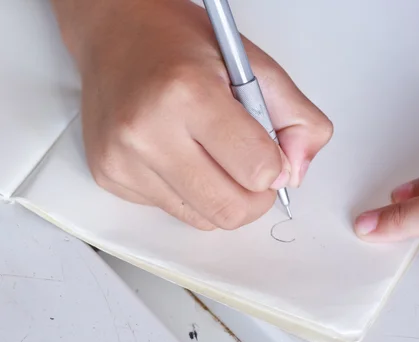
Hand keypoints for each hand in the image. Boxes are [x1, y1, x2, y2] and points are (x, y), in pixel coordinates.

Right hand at [51, 0, 331, 229]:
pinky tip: (185, 156)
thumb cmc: (180, 43)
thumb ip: (296, 117)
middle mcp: (147, 131)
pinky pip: (177, 212)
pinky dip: (194, 194)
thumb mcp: (253, 64)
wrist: (114, 33)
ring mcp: (123, 160)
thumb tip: (295, 172)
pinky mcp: (111, 178)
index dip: (276, 166)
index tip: (271, 151)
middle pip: (230, 209)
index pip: (257, 169)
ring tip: (216, 155)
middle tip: (254, 168)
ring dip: (225, 197)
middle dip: (256, 196)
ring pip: (205, 220)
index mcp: (188, 94)